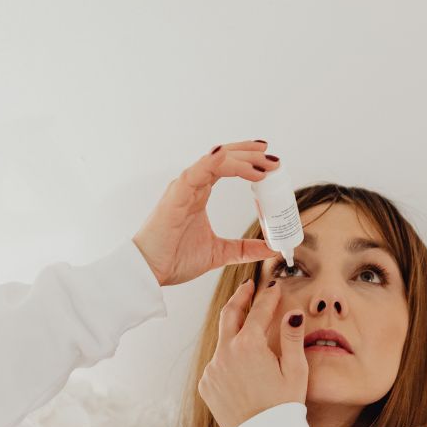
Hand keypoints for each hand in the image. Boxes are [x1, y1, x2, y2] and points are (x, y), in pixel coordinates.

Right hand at [132, 140, 282, 286]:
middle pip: (224, 157)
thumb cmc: (175, 259)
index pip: (227, 167)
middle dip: (251, 155)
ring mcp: (184, 187)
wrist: (151, 271)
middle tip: (274, 160)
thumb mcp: (220, 253)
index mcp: (200, 194)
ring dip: (241, 158)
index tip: (271, 165)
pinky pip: (198, 171)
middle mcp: (193, 185)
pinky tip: (234, 159)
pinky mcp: (177, 194)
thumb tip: (271, 250)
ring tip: (263, 163)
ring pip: (215, 160)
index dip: (249, 162)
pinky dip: (216, 162)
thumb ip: (244, 249)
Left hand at [198, 277, 308, 426]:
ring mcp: (212, 369)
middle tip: (248, 287)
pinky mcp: (206, 384)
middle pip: (229, 314)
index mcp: (249, 346)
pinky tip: (242, 369)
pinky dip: (228, 359)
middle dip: (240, 297)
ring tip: (249, 332)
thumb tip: (292, 313)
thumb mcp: (295, 371)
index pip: (259, 311)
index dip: (268, 296)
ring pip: (223, 341)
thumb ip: (292, 338)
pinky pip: (217, 363)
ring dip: (235, 333)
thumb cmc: (283, 407)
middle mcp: (225, 353)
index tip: (274, 287)